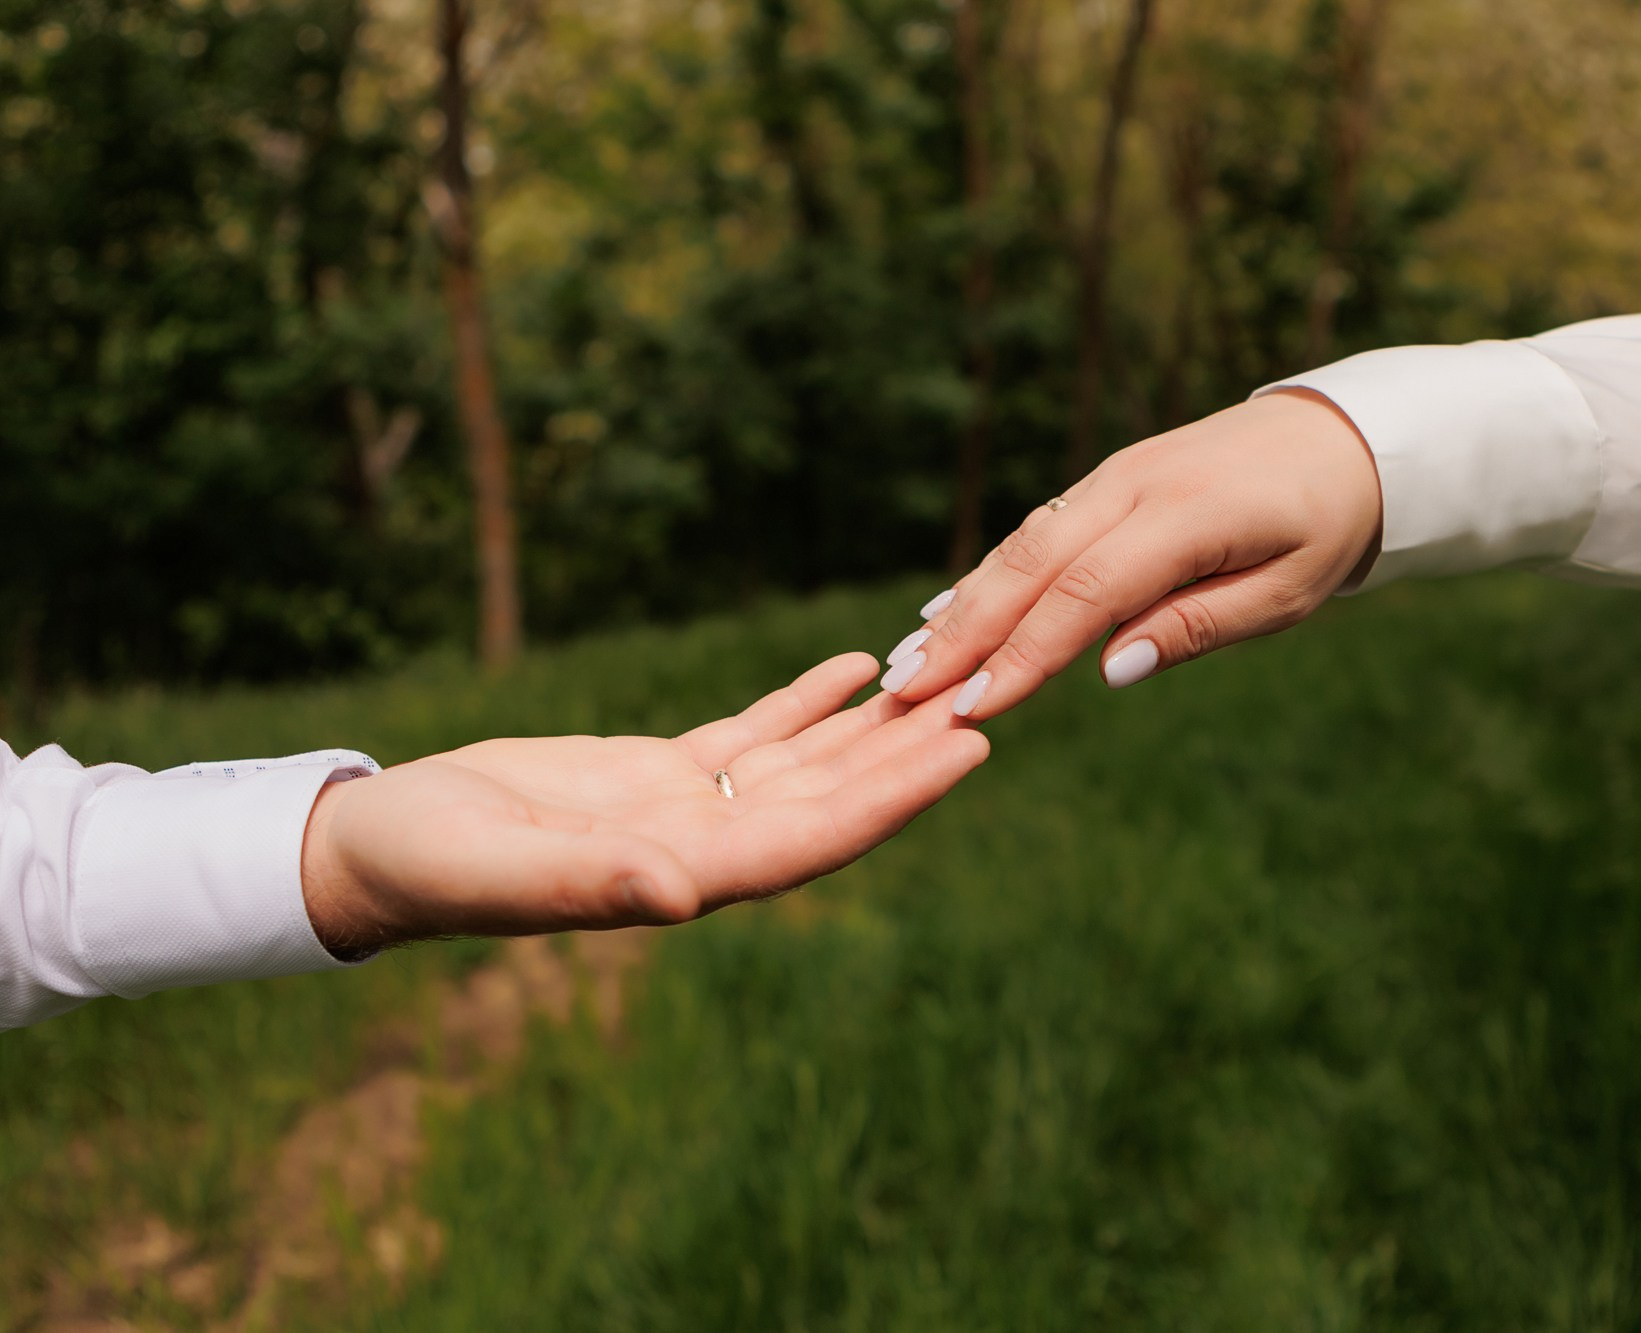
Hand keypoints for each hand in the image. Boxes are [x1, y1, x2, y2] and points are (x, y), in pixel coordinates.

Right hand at [299, 653, 986, 954]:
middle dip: (909, 752)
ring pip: (804, 762)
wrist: (381, 849)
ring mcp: (684, 807)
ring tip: (943, 677)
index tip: (965, 752)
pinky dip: (804, 700)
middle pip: (832, 796)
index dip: (895, 796)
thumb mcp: (502, 869)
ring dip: (872, 724)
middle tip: (990, 700)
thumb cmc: (429, 867)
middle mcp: (702, 846)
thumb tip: (683, 896)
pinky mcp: (656, 771)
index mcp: (683, 876)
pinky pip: (751, 733)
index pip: (815, 836)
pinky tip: (853, 665)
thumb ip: (593, 882)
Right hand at [877, 390, 1381, 718]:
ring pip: (1022, 544)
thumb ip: (1198, 626)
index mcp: (1185, 515)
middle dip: (964, 632)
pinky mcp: (1107, 479)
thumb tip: (1110, 670)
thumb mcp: (1287, 592)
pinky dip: (990, 574)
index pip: (1084, 593)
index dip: (1023, 654)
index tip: (973, 707)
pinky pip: (1037, 530)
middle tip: (905, 692)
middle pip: (1030, 564)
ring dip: (963, 605)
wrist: (1341, 437)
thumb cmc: (1322, 526)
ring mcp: (1113, 475)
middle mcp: (1133, 485)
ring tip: (909, 663)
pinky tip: (948, 612)